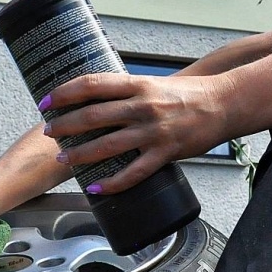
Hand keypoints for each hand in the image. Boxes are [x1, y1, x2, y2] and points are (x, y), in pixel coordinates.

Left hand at [42, 72, 231, 192]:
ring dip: (80, 154)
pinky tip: (95, 188)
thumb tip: (96, 99)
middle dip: (64, 125)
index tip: (47, 101)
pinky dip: (111, 183)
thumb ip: (127, 92)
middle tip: (48, 132)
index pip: (92, 85)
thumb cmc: (189, 94)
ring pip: (107, 145)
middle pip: (93, 116)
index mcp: (137, 85)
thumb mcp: (153, 84)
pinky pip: (133, 173)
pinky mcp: (165, 153)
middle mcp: (142, 106)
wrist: (224, 104)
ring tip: (63, 159)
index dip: (65, 93)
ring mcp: (153, 131)